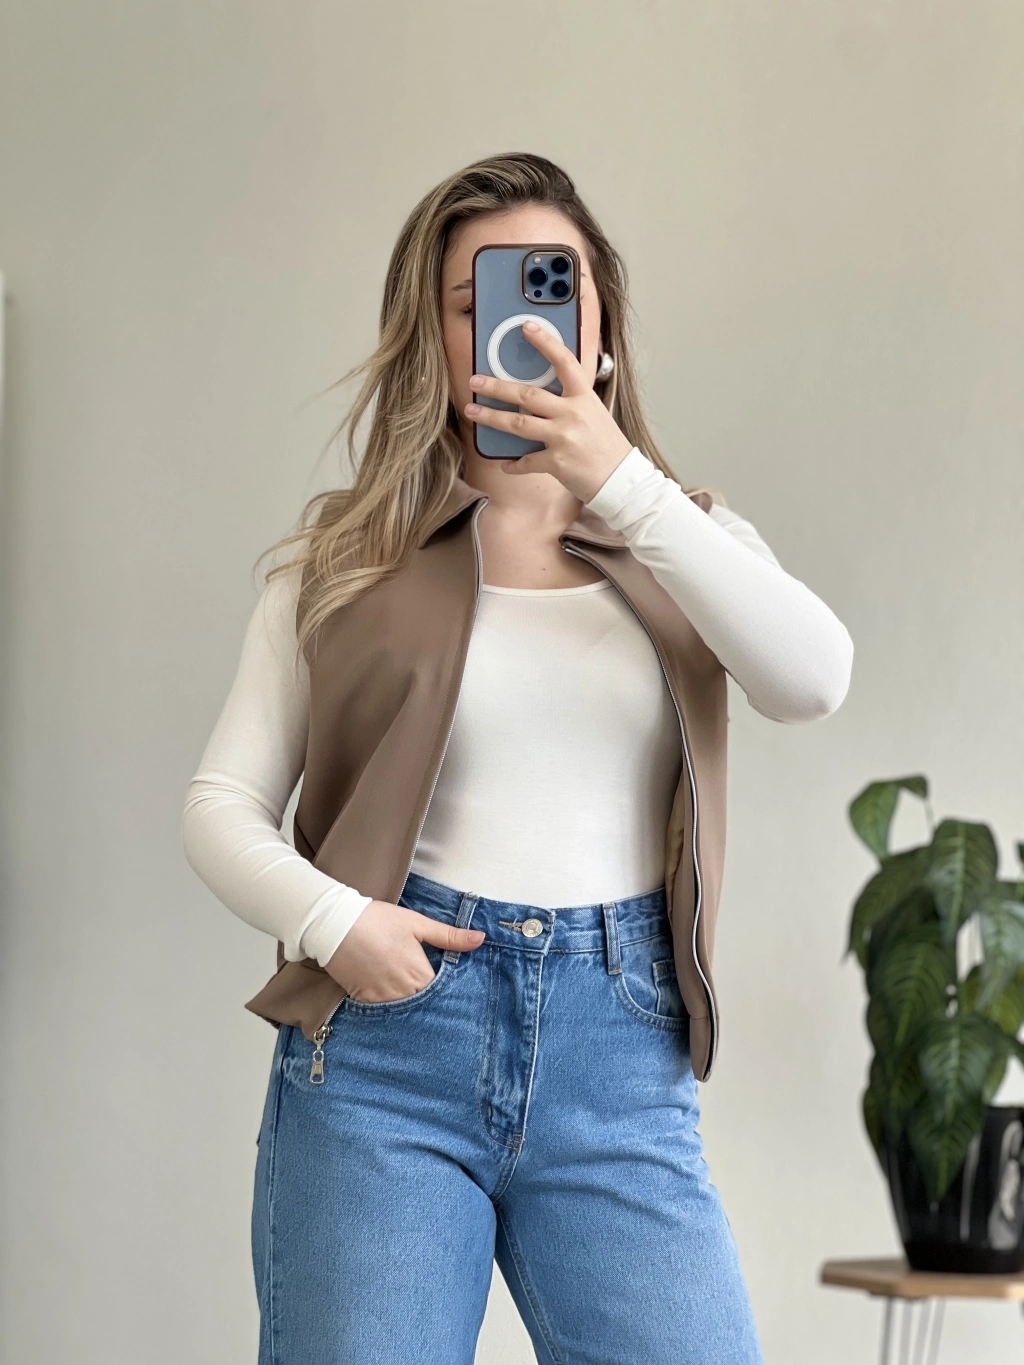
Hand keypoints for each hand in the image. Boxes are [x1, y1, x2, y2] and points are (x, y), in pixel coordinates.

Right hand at [324, 899, 485, 1002]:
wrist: (336, 925)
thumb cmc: (378, 921)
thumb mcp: (417, 924)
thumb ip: (449, 936)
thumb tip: (480, 939)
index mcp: (420, 974)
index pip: (442, 993)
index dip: (446, 990)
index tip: (450, 987)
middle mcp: (404, 992)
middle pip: (424, 1004)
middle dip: (429, 1000)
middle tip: (430, 991)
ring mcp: (383, 998)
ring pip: (405, 1010)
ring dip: (410, 1004)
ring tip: (411, 994)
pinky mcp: (365, 1000)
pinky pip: (383, 1011)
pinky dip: (389, 1005)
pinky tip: (390, 994)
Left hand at [465, 320, 633, 501]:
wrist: (623, 480)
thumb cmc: (608, 447)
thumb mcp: (594, 415)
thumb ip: (571, 403)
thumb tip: (538, 398)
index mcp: (584, 397)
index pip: (564, 362)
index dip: (545, 342)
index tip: (526, 326)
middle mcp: (573, 413)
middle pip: (527, 395)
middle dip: (496, 387)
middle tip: (475, 381)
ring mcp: (564, 437)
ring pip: (518, 423)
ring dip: (491, 417)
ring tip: (472, 411)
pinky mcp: (557, 462)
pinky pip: (526, 460)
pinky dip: (514, 463)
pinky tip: (505, 463)